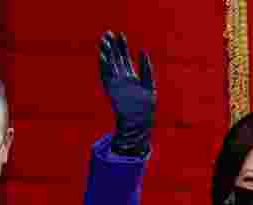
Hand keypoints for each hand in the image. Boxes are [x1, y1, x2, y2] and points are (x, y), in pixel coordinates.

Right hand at [98, 31, 155, 155]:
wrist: (139, 124)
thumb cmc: (146, 108)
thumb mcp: (149, 84)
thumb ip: (146, 67)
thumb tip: (143, 50)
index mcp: (131, 77)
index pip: (125, 58)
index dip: (122, 46)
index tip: (120, 34)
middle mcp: (122, 79)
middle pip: (115, 59)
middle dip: (111, 47)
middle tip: (107, 33)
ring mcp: (116, 85)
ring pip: (109, 65)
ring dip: (105, 53)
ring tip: (102, 40)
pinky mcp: (111, 91)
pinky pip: (106, 76)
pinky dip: (104, 66)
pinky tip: (102, 55)